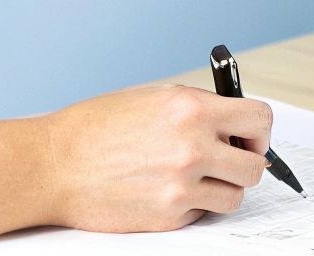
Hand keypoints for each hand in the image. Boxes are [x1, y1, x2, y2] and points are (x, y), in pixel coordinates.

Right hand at [40, 84, 273, 231]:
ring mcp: (182, 184)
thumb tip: (235, 123)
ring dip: (221, 190)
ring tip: (195, 179)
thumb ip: (199, 108)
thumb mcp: (154, 98)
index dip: (259, 132)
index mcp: (192, 108)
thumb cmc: (96, 128)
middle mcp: (193, 145)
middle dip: (245, 165)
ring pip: (235, 196)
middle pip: (255, 167)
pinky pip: (202, 213)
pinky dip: (192, 206)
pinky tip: (165, 191)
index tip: (251, 139)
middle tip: (227, 164)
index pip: (260, 119)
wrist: (53, 164)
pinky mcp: (168, 215)